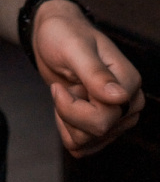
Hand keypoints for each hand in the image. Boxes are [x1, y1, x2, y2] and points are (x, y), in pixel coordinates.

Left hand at [32, 0, 143, 156]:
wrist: (53, 36)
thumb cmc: (64, 34)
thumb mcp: (74, 47)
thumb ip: (95, 73)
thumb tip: (121, 98)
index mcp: (129, 83)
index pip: (105, 118)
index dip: (71, 107)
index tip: (58, 86)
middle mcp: (130, 104)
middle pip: (97, 132)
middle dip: (68, 113)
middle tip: (62, 88)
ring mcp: (118, 118)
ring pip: (87, 143)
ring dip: (66, 119)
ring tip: (68, 93)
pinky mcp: (104, 127)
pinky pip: (82, 147)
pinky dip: (66, 128)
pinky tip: (67, 105)